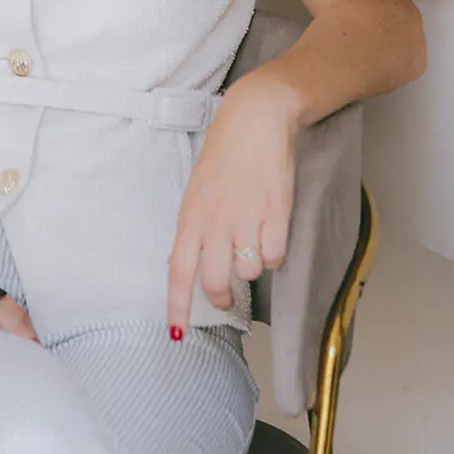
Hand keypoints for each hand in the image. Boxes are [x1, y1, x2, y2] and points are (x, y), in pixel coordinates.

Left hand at [167, 73, 299, 336]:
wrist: (255, 119)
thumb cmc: (225, 155)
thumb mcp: (198, 191)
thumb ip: (197, 228)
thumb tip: (196, 265)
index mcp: (190, 215)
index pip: (179, 270)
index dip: (178, 306)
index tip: (177, 334)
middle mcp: (216, 221)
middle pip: (217, 282)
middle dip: (223, 295)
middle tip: (227, 292)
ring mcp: (247, 218)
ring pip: (250, 271)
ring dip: (252, 264)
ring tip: (251, 235)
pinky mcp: (276, 213)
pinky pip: (275, 256)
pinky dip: (274, 250)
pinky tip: (269, 227)